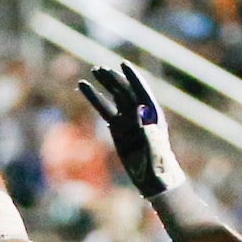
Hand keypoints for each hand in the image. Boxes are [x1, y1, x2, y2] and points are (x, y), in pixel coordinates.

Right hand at [77, 62, 185, 199]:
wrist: (153, 177)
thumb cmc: (158, 162)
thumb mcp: (153, 144)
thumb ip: (146, 125)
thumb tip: (138, 108)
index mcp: (151, 112)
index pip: (141, 90)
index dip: (132, 77)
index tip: (123, 64)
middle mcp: (139, 111)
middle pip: (125, 90)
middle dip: (114, 79)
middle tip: (100, 69)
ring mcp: (127, 118)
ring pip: (114, 96)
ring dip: (105, 83)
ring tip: (94, 71)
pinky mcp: (116, 127)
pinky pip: (103, 109)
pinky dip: (94, 98)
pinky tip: (84, 87)